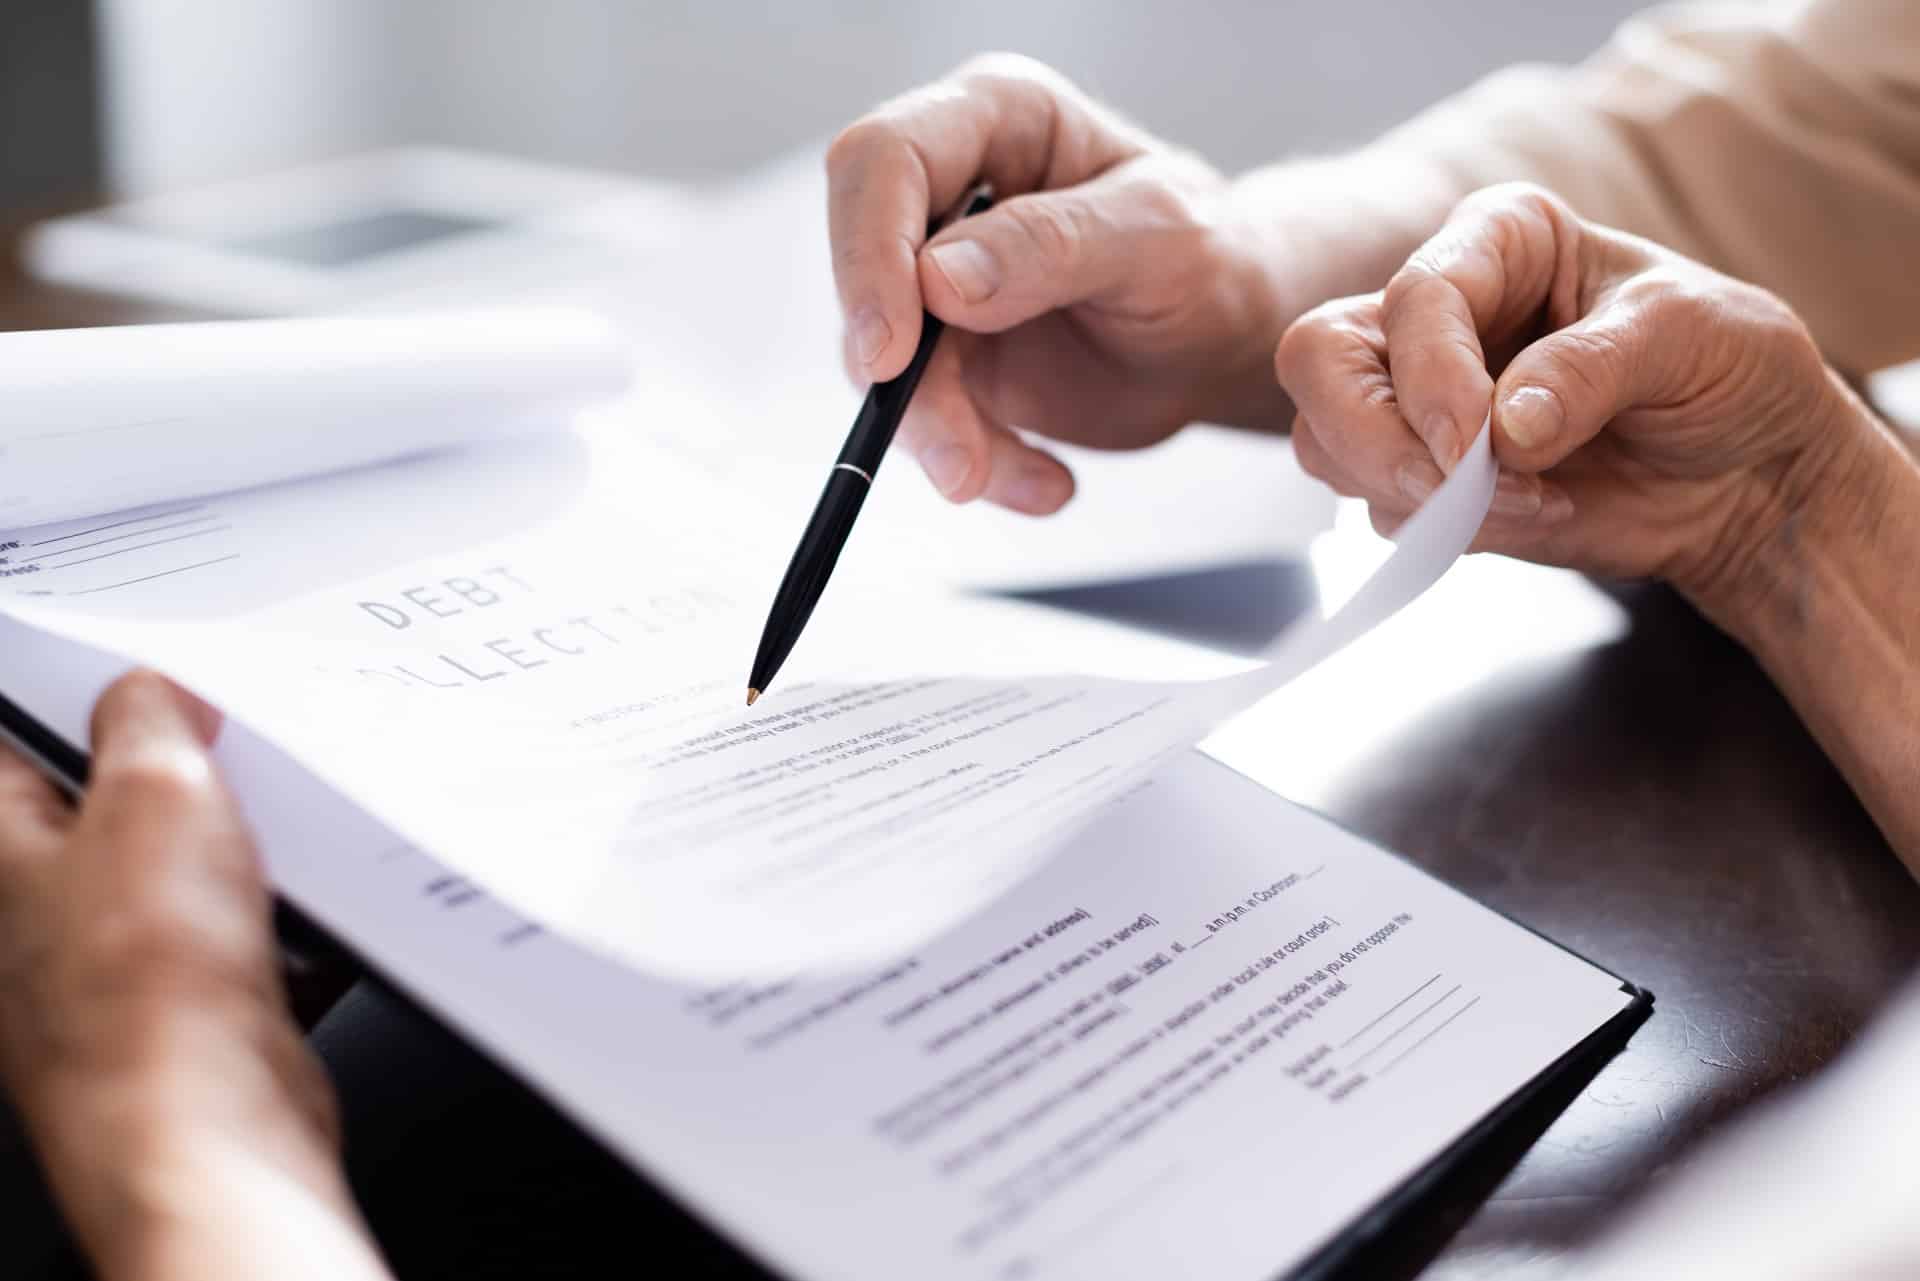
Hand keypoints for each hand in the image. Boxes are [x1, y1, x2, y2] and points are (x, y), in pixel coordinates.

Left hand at [0, 673, 388, 1280]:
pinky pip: (242, 949)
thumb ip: (149, 721)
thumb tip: (148, 695)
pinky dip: (285, 934)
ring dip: (247, 859)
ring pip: (188, 878)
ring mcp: (111, 974)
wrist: (207, 1127)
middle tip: (233, 766)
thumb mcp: (156, 790)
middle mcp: (38, 916)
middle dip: (189, 783)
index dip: (85, 700)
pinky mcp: (186, 1021)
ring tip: (275, 853)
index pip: (16, 744)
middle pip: (115, 810)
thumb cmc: (148, 985)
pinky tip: (309, 928)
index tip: (156, 681)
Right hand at [827, 54, 1293, 512]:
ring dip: (943, 438)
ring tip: (1033, 479)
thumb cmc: (1210, 259)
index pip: (882, 160)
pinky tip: (1048, 484)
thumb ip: (1052, 247)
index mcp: (994, 117)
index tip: (891, 351)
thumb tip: (937, 279)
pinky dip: (981, 465)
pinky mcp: (945, 358)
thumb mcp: (1160, 239)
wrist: (1225, 340)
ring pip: (880, 362)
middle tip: (958, 459)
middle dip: (901, 377)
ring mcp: (937, 282)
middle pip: (863, 268)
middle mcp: (948, 193)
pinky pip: (923, 420)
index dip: (867, 250)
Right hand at [1275, 182, 1866, 621]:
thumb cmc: (1729, 371)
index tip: (1479, 444)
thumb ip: (1591, 370)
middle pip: (1320, 362)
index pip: (1412, 298)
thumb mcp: (1688, 336)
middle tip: (1454, 492)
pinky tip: (1534, 516)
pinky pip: (1380, 509)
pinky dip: (1442, 530)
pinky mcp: (1427, 478)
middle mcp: (1439, 314)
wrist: (1751, 474)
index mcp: (1498, 241)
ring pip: (1328, 442)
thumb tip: (1504, 429)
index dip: (1431, 376)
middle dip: (1375, 439)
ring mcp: (1421, 400)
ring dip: (1409, 491)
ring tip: (1527, 502)